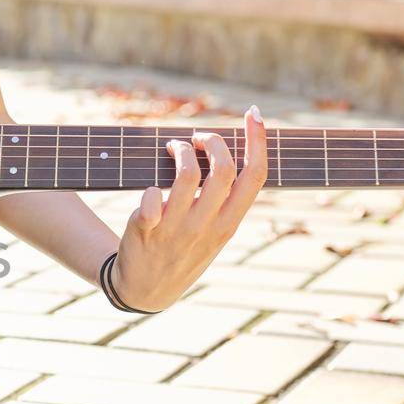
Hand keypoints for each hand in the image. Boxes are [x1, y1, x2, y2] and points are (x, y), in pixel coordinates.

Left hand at [112, 106, 267, 311]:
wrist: (146, 290)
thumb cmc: (185, 249)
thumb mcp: (215, 231)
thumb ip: (225, 199)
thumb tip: (228, 149)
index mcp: (230, 223)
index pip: (255, 176)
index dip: (258, 140)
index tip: (253, 113)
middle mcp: (207, 225)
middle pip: (224, 169)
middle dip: (212, 140)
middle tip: (198, 138)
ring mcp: (176, 229)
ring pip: (187, 175)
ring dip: (181, 151)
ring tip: (174, 149)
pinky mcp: (145, 230)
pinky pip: (150, 199)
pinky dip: (149, 189)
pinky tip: (149, 189)